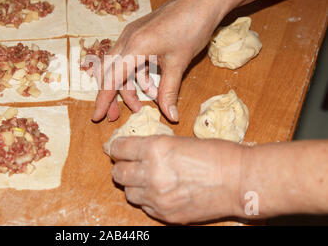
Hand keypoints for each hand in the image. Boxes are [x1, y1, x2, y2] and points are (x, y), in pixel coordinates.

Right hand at [92, 0, 227, 122]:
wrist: (201, 1)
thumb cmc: (191, 28)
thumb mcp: (179, 64)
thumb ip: (169, 92)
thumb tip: (171, 117)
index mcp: (134, 46)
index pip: (112, 79)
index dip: (103, 100)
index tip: (96, 117)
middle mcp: (127, 39)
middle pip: (109, 73)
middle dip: (111, 96)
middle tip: (113, 117)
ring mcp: (131, 35)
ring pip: (119, 67)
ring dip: (127, 87)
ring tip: (139, 105)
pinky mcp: (139, 34)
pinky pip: (129, 58)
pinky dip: (136, 75)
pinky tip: (151, 87)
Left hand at [106, 135, 244, 223]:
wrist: (240, 181)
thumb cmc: (216, 155)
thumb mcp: (179, 141)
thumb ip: (154, 147)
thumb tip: (136, 149)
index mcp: (154, 149)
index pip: (119, 148)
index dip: (115, 147)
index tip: (115, 148)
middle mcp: (151, 173)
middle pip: (118, 173)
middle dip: (121, 166)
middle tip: (128, 163)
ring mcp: (158, 197)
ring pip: (129, 192)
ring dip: (134, 185)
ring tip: (146, 179)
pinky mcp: (166, 214)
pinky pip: (145, 207)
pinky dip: (147, 199)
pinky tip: (159, 192)